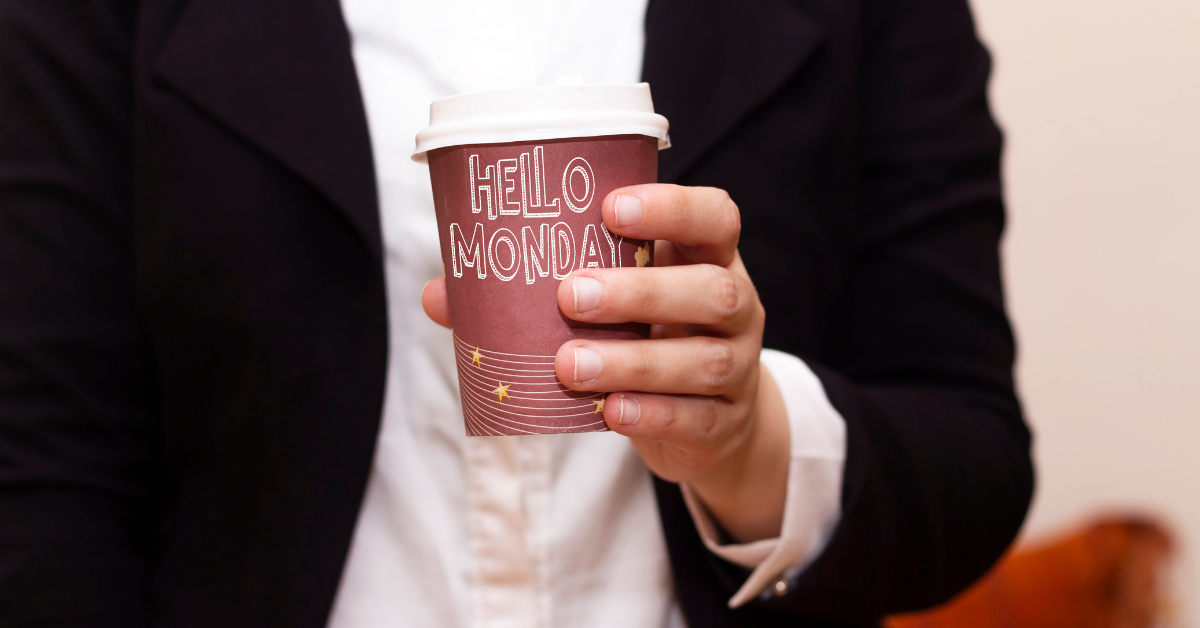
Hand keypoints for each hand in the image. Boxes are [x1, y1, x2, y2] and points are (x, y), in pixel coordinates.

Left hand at [422, 185, 789, 542]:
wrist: (713, 423)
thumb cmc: (650, 338)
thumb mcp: (616, 304)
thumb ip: (540, 292)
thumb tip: (441, 293)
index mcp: (708, 259)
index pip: (715, 218)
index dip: (673, 208)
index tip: (611, 208)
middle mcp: (737, 307)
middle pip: (710, 289)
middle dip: (641, 291)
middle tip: (569, 296)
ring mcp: (736, 369)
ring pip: (700, 360)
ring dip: (633, 360)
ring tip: (569, 364)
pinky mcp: (723, 424)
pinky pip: (694, 418)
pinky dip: (648, 414)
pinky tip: (608, 411)